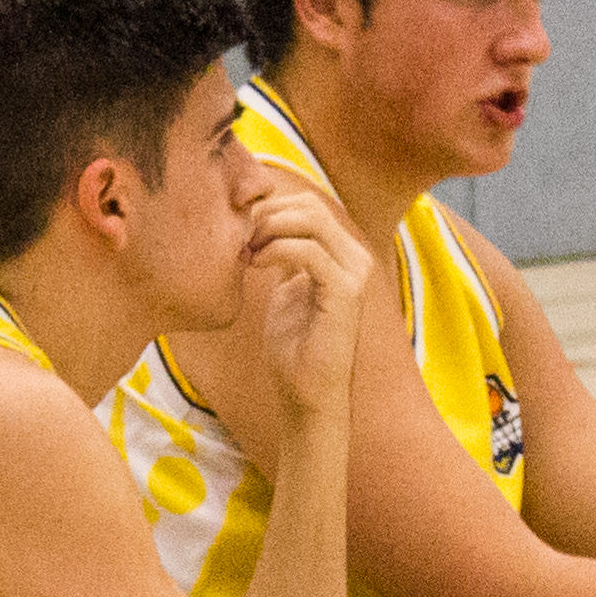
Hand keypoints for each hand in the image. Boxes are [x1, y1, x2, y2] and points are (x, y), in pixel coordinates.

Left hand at [242, 176, 373, 425]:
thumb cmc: (295, 346)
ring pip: (311, 219)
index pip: (307, 204)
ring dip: (269, 229)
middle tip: (239, 240)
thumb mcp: (287, 288)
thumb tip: (262, 225)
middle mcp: (356, 258)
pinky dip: (275, 250)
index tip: (239, 232)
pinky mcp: (346, 293)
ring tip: (246, 252)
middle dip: (267, 214)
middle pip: (309, 205)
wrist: (307, 392)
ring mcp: (355, 273)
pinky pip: (309, 251)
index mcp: (344, 254)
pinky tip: (255, 264)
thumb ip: (286, 257)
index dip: (269, 208)